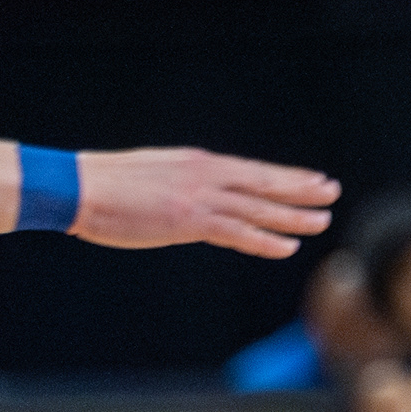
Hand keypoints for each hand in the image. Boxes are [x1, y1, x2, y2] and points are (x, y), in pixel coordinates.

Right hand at [71, 149, 339, 255]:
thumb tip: (193, 197)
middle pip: (264, 183)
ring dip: (292, 217)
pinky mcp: (188, 220)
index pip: (252, 171)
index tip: (313, 179)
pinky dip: (264, 240)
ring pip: (258, 208)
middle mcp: (206, 176)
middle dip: (300, 189)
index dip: (286, 176)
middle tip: (332, 192)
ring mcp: (199, 198)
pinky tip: (288, 248)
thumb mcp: (154, 176)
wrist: (77, 187)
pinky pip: (236, 232)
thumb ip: (181, 184)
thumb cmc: (106, 185)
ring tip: (322, 222)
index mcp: (198, 163)